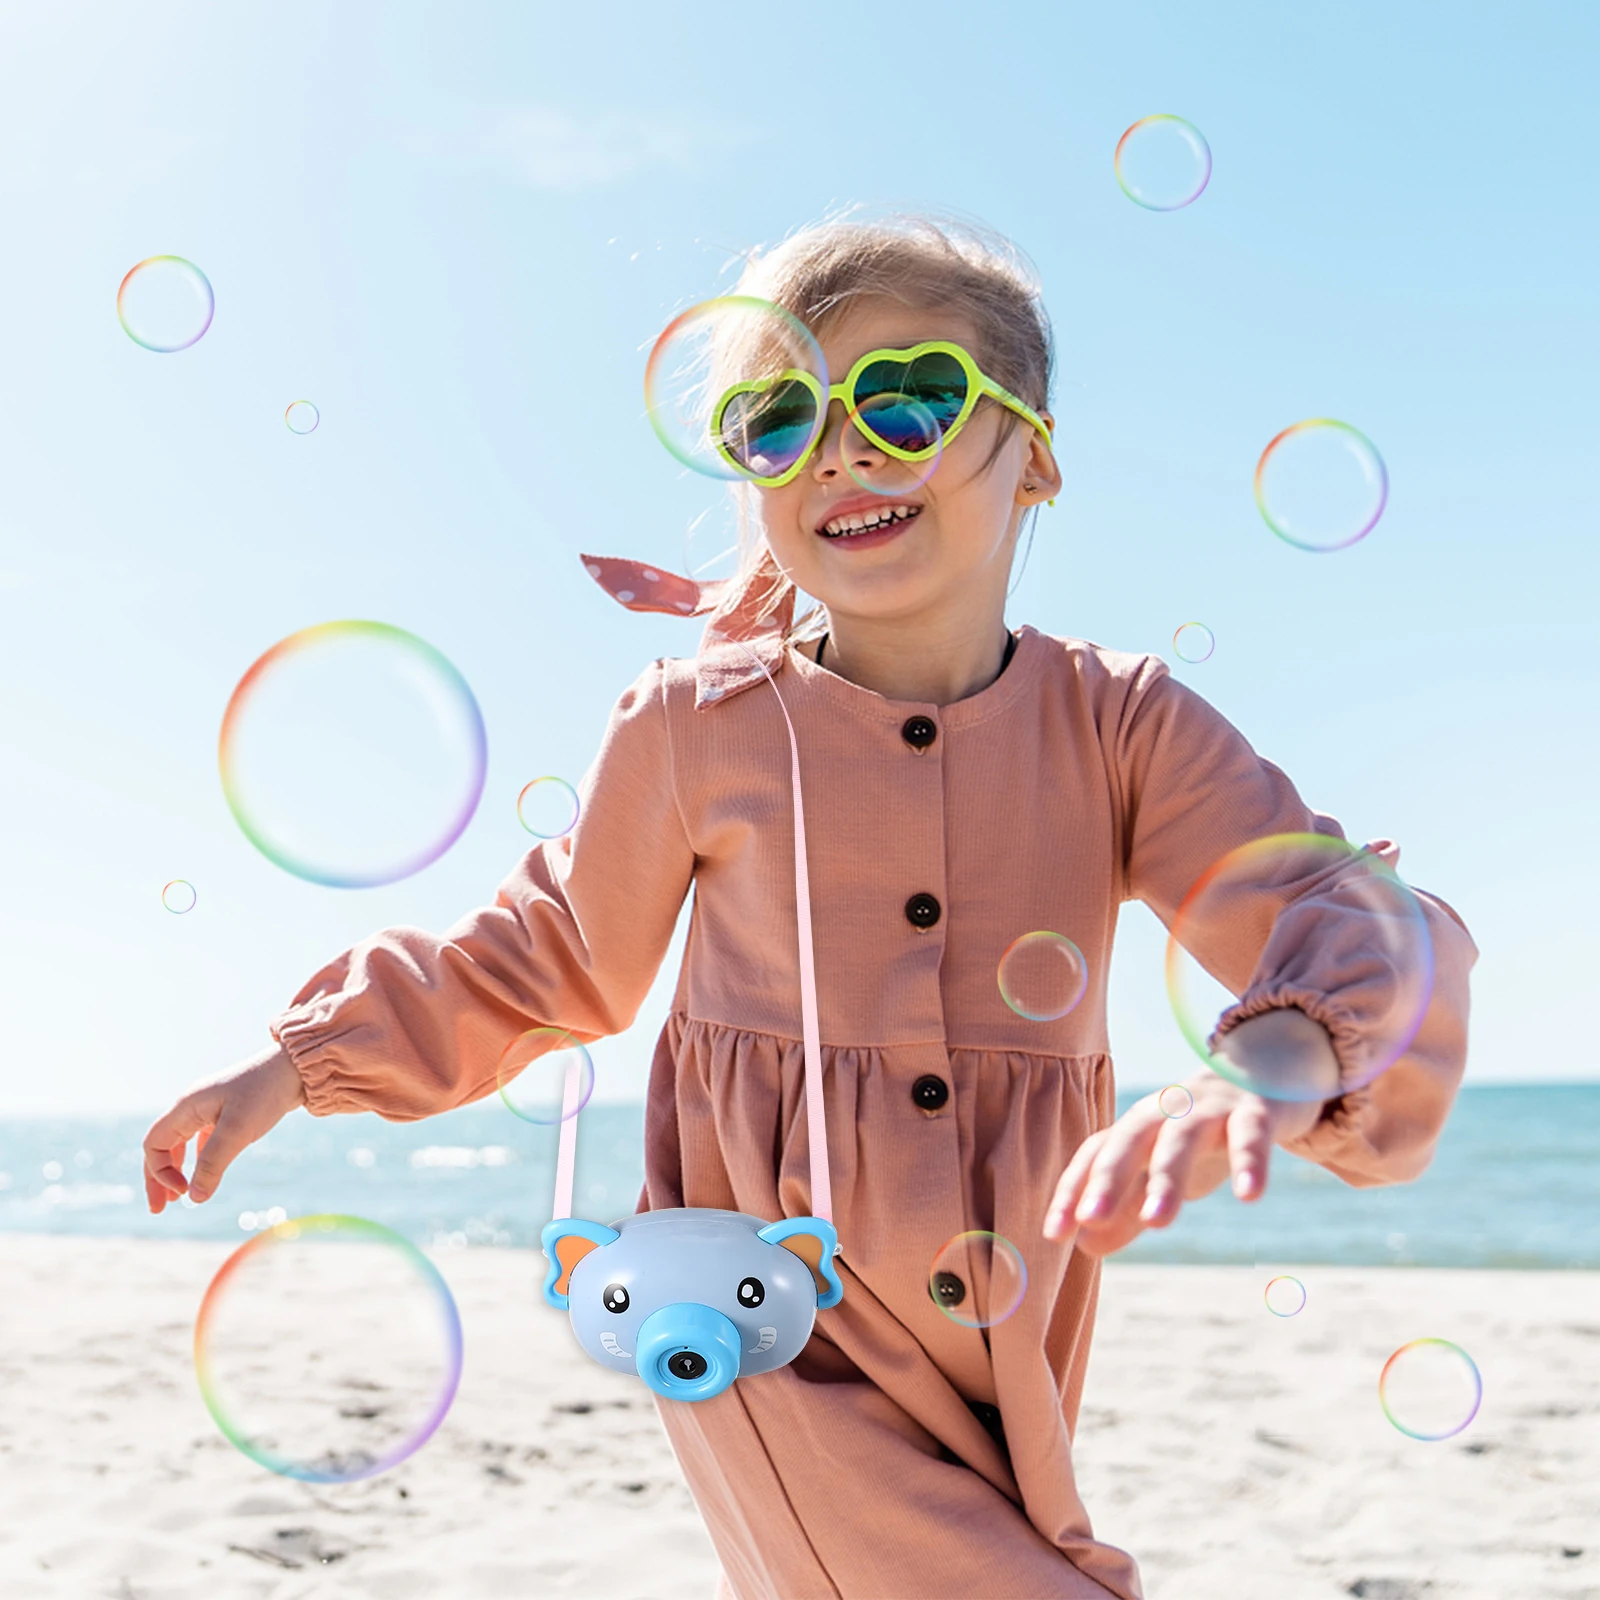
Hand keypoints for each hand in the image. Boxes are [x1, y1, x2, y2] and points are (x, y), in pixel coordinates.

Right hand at [142, 1043, 305, 1212]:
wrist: (296, 1068)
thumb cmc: (265, 1093)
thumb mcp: (238, 1131)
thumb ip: (213, 1164)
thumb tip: (194, 1198)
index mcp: (186, 1107)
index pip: (154, 1144)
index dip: (160, 1173)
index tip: (182, 1192)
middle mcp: (192, 1106)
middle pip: (162, 1146)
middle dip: (158, 1178)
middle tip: (159, 1209)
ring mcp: (208, 1108)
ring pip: (180, 1143)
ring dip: (175, 1170)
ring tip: (178, 1197)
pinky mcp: (226, 1112)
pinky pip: (200, 1139)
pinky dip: (197, 1159)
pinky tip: (204, 1174)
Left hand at [1042, 1008, 1338, 1255]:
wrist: (1263, 1075)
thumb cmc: (1200, 1135)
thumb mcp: (1160, 1170)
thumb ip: (1127, 1207)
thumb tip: (1085, 1246)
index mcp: (1136, 1128)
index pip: (1095, 1154)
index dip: (1072, 1191)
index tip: (1054, 1234)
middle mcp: (1164, 1112)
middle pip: (1129, 1139)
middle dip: (1108, 1178)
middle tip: (1091, 1218)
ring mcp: (1209, 1109)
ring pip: (1182, 1137)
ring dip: (1167, 1176)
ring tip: (1156, 1222)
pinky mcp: (1256, 1111)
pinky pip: (1250, 1133)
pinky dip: (1250, 1160)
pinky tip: (1250, 1195)